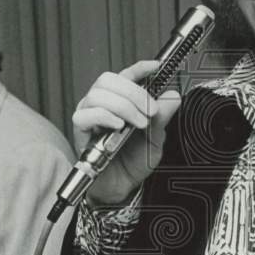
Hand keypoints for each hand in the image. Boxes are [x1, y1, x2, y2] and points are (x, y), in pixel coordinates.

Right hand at [72, 62, 181, 206]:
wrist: (122, 186)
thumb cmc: (134, 162)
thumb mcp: (156, 138)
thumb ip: (162, 117)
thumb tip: (173, 96)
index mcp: (120, 101)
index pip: (126, 75)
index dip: (139, 68)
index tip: (156, 67)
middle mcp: (102, 104)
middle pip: (109, 80)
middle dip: (133, 92)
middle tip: (149, 111)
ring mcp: (90, 115)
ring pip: (98, 94)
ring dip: (123, 106)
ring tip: (137, 124)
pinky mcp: (81, 131)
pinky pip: (86, 114)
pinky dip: (104, 116)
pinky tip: (118, 126)